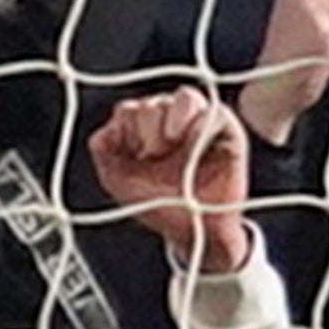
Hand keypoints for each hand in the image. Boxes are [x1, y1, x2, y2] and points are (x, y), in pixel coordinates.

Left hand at [83, 82, 260, 278]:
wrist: (195, 230)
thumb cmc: (159, 205)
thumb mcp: (117, 179)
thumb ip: (103, 148)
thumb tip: (105, 127)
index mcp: (143, 129)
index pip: (129, 110)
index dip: (129, 132)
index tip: (136, 160)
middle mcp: (170, 120)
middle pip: (153, 103)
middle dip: (149, 130)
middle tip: (155, 158)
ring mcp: (198, 122)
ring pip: (184, 97)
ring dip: (172, 120)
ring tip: (172, 145)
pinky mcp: (226, 129)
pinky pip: (213, 111)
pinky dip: (199, 125)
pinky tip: (194, 145)